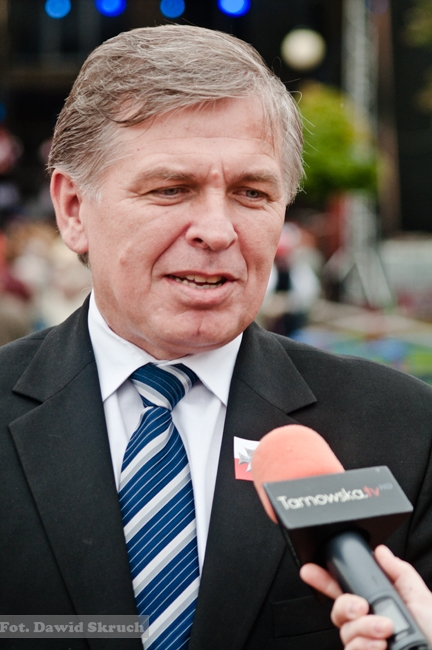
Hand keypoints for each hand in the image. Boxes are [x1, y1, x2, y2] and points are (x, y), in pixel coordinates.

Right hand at [299, 545, 431, 648]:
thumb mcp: (421, 598)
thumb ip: (399, 572)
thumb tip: (381, 551)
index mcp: (378, 606)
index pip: (344, 590)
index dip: (323, 579)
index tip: (310, 570)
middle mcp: (368, 626)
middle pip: (338, 610)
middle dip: (345, 605)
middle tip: (361, 607)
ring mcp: (365, 644)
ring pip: (344, 631)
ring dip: (364, 628)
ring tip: (385, 630)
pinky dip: (365, 646)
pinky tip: (380, 646)